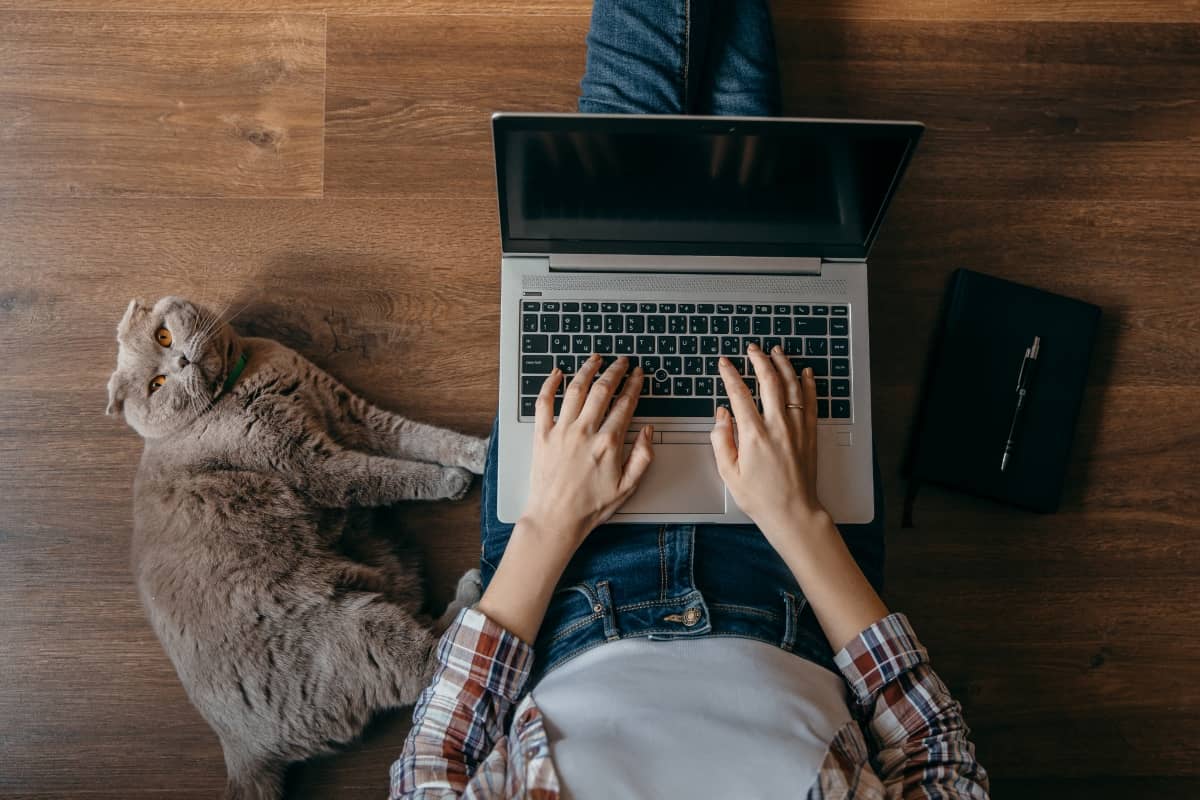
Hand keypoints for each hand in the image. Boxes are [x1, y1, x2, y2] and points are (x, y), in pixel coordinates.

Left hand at [477, 354, 653, 643]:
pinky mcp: (542, 435)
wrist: (555, 519)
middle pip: (602, 390)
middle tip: (622, 361)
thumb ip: (642, 457)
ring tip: (596, 358)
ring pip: (575, 389)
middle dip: (615, 371)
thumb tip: (649, 432)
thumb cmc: (591, 507)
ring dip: (587, 370)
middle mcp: (585, 431)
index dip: (634, 386)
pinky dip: (549, 384)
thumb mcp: (628, 487)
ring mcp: (562, 431)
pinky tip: (557, 373)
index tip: (638, 374)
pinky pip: (544, 403)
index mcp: (608, 443)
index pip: (625, 404)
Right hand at [710, 344, 828, 554]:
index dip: (730, 375)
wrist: (793, 512)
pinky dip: (809, 384)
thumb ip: (721, 439)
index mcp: (754, 435)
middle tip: (752, 350)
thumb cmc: (760, 497)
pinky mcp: (809, 434)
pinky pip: (810, 402)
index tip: (725, 364)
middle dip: (759, 361)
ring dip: (783, 365)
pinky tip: (805, 373)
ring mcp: (796, 428)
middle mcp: (777, 426)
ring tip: (776, 351)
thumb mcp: (729, 472)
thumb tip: (721, 414)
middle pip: (769, 382)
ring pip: (792, 387)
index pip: (739, 394)